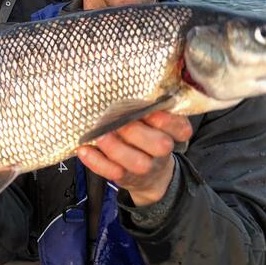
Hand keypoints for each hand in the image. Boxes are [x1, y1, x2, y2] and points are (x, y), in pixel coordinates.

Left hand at [77, 111, 192, 205]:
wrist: (150, 176)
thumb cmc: (146, 138)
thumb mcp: (153, 123)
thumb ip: (145, 108)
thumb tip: (121, 86)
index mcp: (172, 134)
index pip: (181, 128)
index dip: (168, 120)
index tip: (151, 110)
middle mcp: (162, 152)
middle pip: (160, 145)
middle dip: (137, 132)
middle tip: (117, 122)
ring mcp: (145, 168)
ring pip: (137, 162)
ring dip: (116, 148)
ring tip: (99, 135)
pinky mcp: (125, 178)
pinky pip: (112, 173)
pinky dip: (96, 162)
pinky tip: (84, 150)